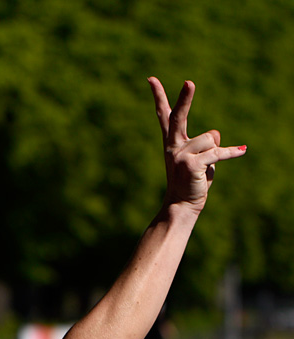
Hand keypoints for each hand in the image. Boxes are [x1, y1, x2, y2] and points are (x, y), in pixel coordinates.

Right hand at [149, 77, 245, 213]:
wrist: (182, 205)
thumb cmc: (192, 181)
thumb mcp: (201, 158)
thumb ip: (207, 142)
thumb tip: (215, 134)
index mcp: (172, 142)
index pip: (164, 115)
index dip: (159, 96)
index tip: (151, 79)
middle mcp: (172, 146)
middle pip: (178, 117)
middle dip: (185, 99)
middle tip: (189, 82)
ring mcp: (179, 155)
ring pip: (210, 139)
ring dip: (215, 152)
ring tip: (206, 168)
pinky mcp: (190, 164)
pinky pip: (218, 152)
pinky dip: (230, 153)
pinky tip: (241, 151)